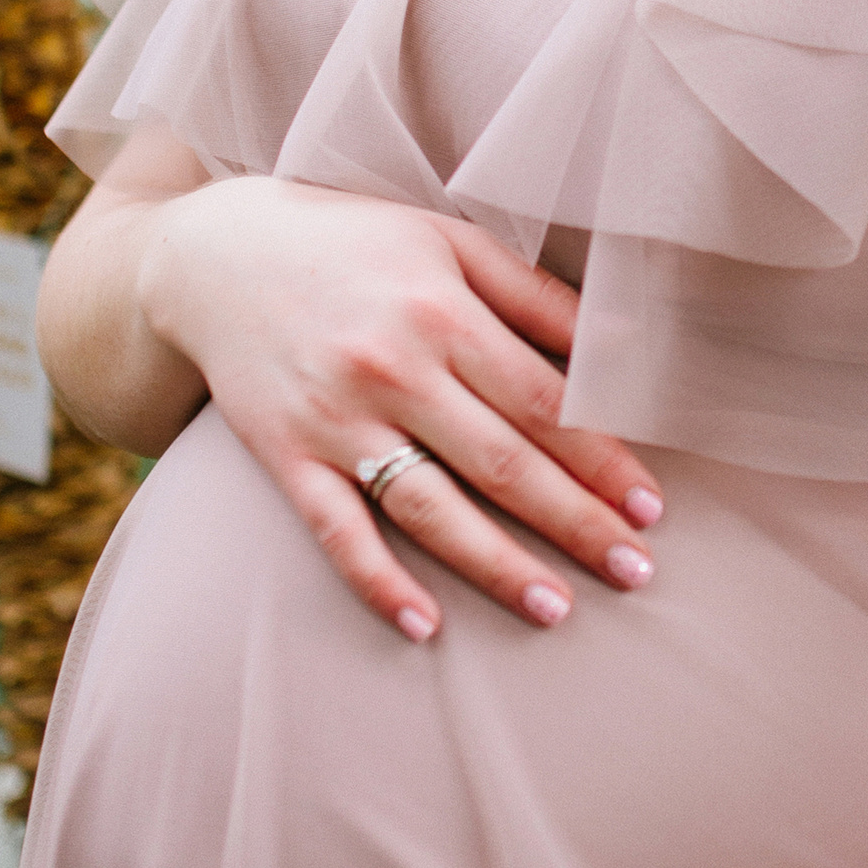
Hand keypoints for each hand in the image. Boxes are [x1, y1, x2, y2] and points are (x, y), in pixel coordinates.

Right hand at [137, 176, 664, 639]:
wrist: (216, 253)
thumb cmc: (356, 243)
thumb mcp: (450, 240)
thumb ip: (535, 295)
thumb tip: (622, 346)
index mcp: (444, 311)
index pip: (545, 403)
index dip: (604, 458)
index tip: (651, 507)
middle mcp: (394, 368)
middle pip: (502, 462)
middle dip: (576, 522)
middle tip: (636, 572)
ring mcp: (335, 418)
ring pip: (430, 508)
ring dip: (498, 566)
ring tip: (557, 611)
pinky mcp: (284, 454)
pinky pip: (337, 531)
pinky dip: (379, 582)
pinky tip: (426, 626)